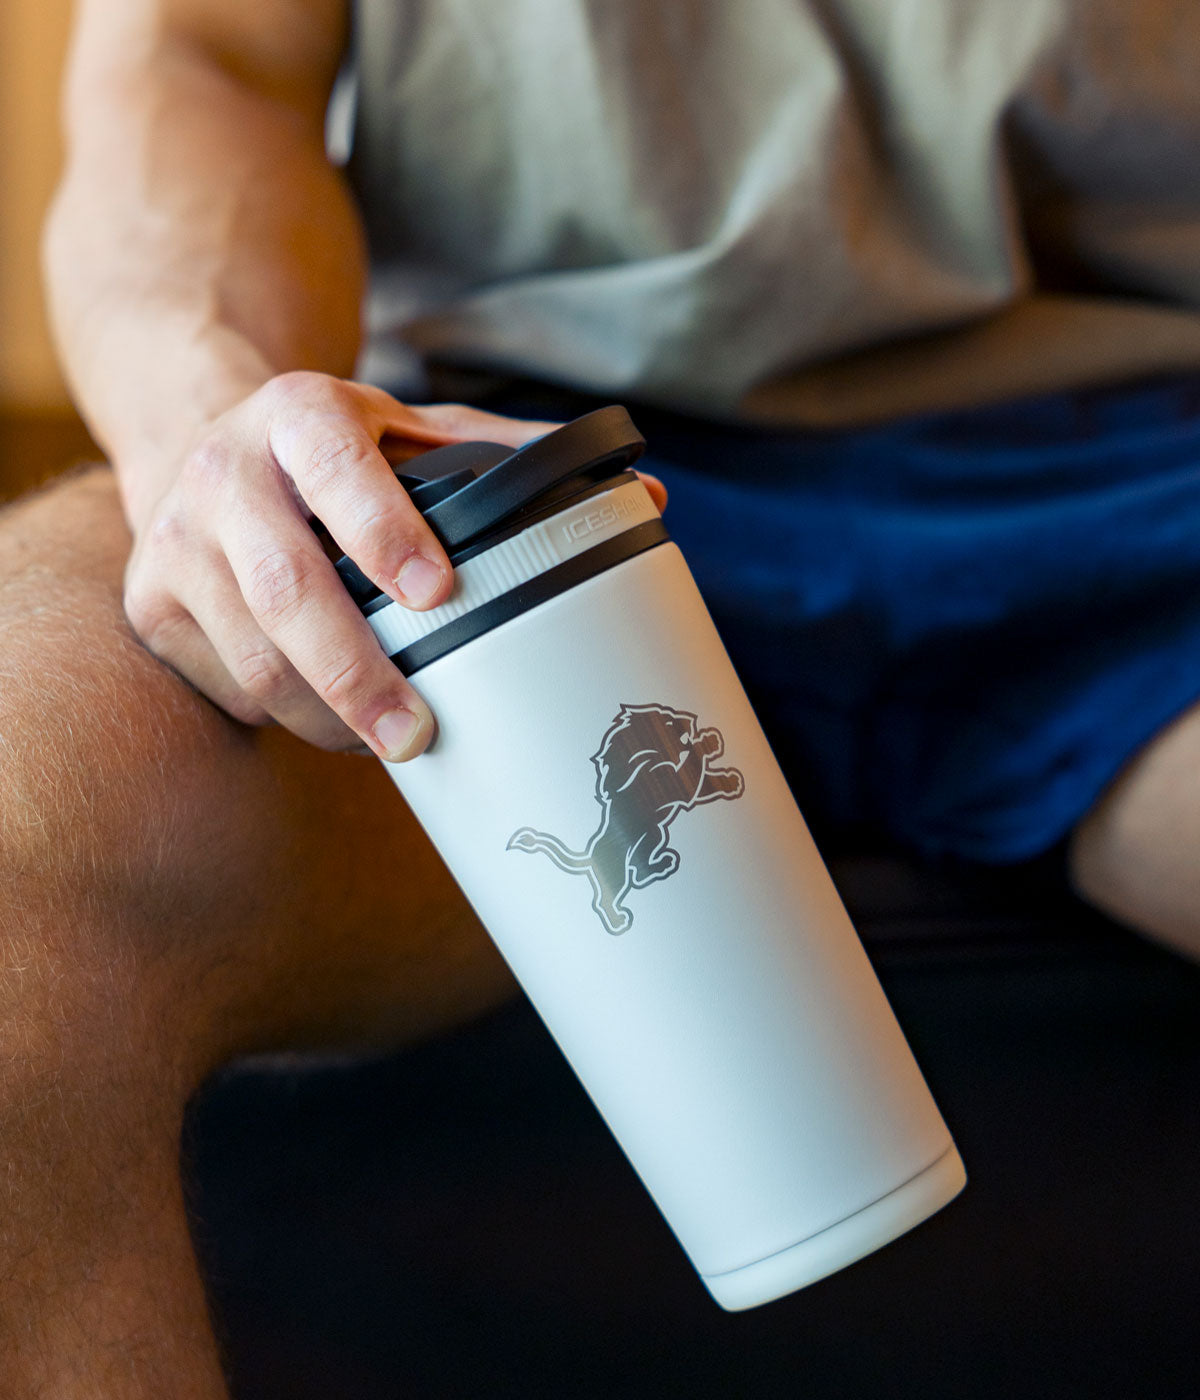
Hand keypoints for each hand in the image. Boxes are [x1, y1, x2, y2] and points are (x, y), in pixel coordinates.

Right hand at [123, 372, 666, 759]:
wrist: (199, 441)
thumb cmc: (337, 453)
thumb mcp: (414, 431)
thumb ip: (511, 459)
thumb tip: (649, 498)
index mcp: (299, 414)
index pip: (337, 467)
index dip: (383, 529)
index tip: (437, 595)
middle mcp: (224, 469)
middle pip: (286, 586)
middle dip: (356, 671)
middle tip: (416, 734)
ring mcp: (174, 538)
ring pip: (252, 655)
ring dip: (325, 713)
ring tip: (388, 739)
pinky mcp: (148, 600)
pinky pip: (226, 681)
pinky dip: (284, 712)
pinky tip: (329, 714)